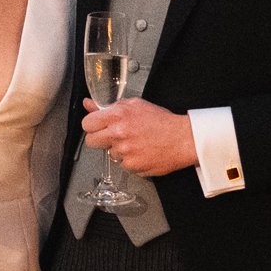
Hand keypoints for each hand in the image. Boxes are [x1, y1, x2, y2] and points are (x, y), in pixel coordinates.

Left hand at [82, 97, 196, 177]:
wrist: (182, 139)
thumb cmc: (162, 121)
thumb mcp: (135, 105)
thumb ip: (108, 106)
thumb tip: (88, 104)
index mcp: (118, 115)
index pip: (87, 123)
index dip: (92, 125)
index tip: (97, 127)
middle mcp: (119, 133)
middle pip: (91, 141)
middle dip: (99, 139)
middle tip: (113, 136)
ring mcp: (124, 151)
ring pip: (109, 153)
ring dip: (118, 150)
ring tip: (135, 143)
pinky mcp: (131, 166)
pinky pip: (122, 164)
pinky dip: (130, 160)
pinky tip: (141, 152)